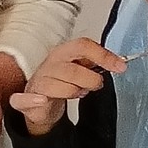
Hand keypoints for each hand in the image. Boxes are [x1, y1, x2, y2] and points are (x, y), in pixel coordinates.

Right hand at [9, 37, 125, 135]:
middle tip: (96, 85)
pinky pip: (27, 99)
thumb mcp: (81, 69)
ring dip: (73, 92)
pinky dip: (35, 100)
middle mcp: (50, 64)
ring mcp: (39, 81)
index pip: (83, 46)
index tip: (120, 66)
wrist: (41, 100)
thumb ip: (97, 64)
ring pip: (59, 86)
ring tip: (78, 93)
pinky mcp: (27, 99)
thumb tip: (119, 63)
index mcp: (64, 53)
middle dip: (90, 79)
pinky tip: (43, 100)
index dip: (103, 55)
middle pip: (73, 69)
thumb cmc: (62, 82)